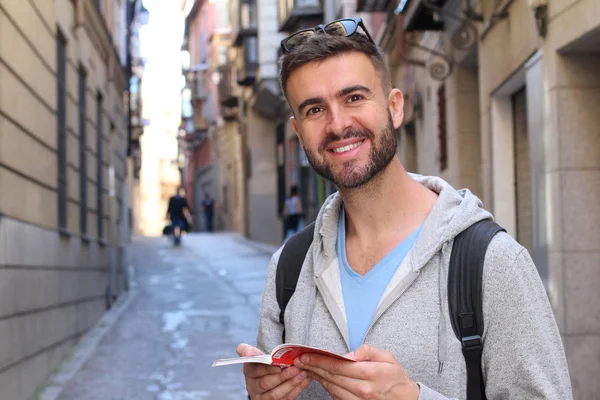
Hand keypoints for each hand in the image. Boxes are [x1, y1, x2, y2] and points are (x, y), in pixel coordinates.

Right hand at [237, 343, 311, 398]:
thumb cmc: (263, 363)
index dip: (267, 369)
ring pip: (277, 394)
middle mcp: (254, 388)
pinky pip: (287, 398)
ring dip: (291, 383)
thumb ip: (248, 351)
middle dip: (282, 377)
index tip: (278, 364)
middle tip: (295, 368)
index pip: (255, 371)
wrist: (271, 373)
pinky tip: (305, 379)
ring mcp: (264, 398)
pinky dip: (298, 389)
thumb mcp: (254, 355)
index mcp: (249, 374)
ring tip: (302, 373)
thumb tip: (244, 351)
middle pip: (266, 384)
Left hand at [293, 344, 418, 399]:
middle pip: (331, 376)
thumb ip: (367, 351)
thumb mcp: (387, 357)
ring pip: (331, 388)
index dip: (319, 360)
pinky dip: (327, 387)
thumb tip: (348, 354)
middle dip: (313, 367)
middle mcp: (363, 389)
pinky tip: (322, 379)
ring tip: (308, 368)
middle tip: (301, 360)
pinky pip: (336, 397)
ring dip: (317, 377)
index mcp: (370, 374)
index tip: (307, 355)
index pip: (338, 365)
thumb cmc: (396, 378)